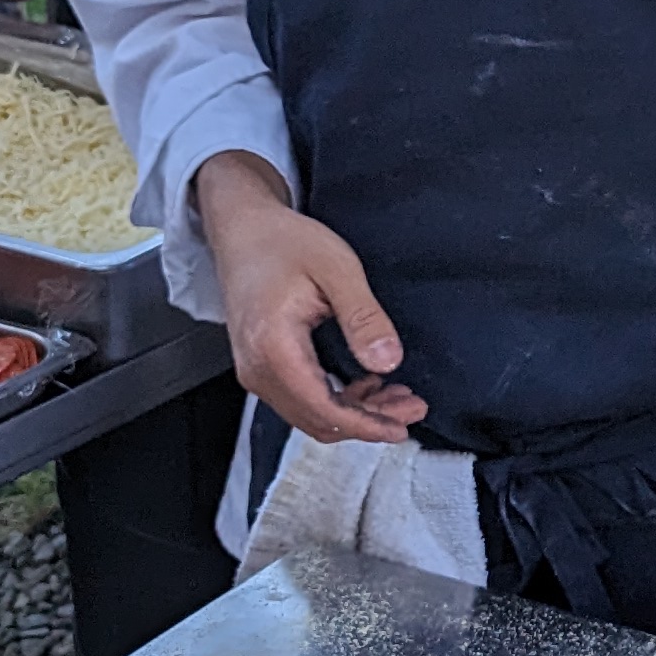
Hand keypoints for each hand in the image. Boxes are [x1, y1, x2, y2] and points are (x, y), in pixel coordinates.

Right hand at [192, 149, 426, 444]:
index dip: (367, 425)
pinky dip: (337, 400)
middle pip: (319, 419)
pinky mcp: (262, 366)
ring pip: (311, 413)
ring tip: (397, 398)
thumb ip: (363, 317)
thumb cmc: (282, 241)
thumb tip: (389, 360)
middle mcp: (257, 368)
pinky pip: (301, 398)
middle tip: (411, 409)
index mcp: (273, 347)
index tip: (403, 426)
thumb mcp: (336, 268)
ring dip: (356, 413)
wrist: (243, 228)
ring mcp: (256, 370)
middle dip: (369, 422)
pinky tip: (367, 387)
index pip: (324, 409)